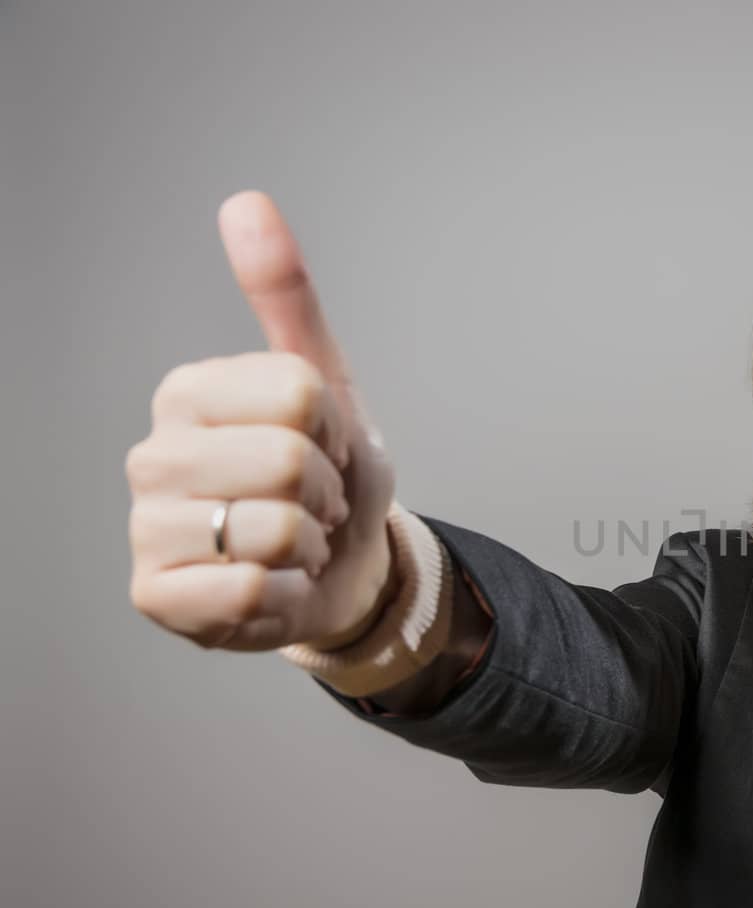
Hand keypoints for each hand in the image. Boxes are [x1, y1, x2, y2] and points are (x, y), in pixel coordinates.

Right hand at [127, 191, 397, 651]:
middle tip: (312, 502)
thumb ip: (287, 298)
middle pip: (289, 462)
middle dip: (327, 492)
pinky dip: (289, 596)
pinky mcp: (155, 595)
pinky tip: (273, 586)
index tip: (323, 447)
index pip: (300, 396)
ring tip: (291, 543)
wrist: (342, 568)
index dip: (336, 431)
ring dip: (309, 546)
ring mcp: (146, 528)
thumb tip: (247, 203)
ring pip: (275, 532)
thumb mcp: (325, 383)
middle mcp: (152, 455)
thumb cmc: (329, 475)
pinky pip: (255, 592)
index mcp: (188, 392)